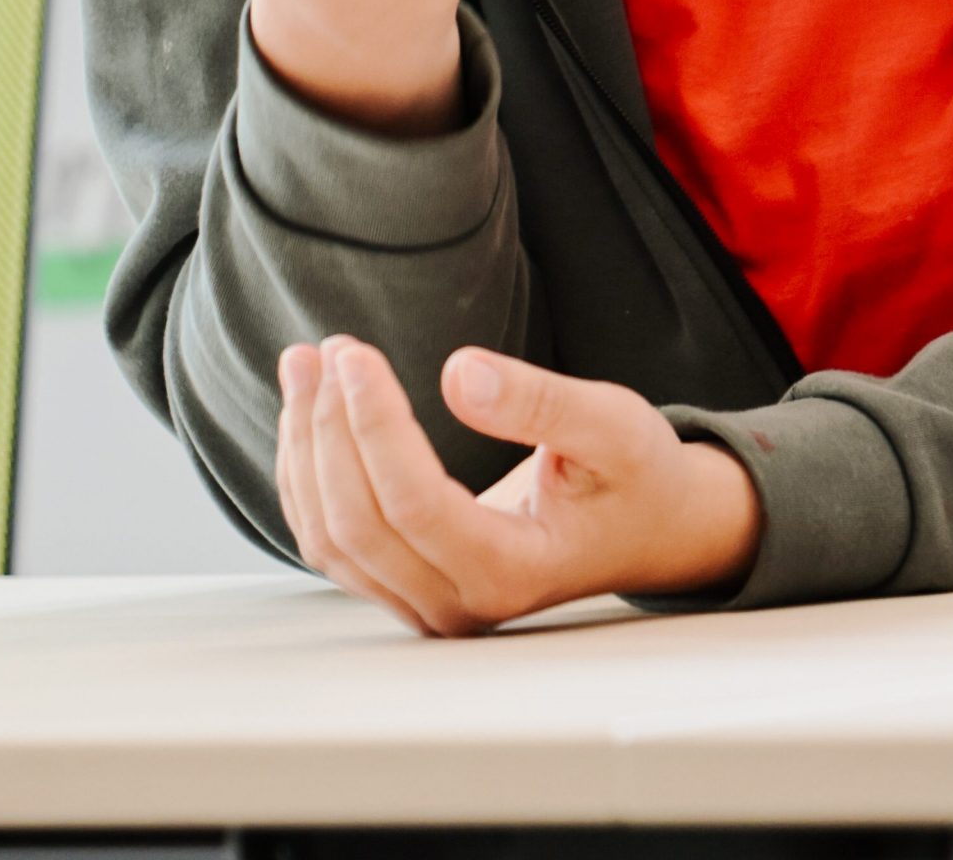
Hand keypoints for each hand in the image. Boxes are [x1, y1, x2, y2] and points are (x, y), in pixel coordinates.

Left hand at [273, 335, 762, 635]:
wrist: (648, 527)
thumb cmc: (634, 475)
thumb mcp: (611, 425)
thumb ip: (538, 402)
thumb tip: (458, 375)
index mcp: (513, 571)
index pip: (413, 503)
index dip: (373, 424)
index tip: (355, 353)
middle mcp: (461, 605)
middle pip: (359, 523)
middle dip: (328, 427)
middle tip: (327, 347)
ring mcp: (428, 605)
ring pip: (332, 537)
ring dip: (305, 446)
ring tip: (304, 364)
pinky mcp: (406, 586)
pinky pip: (332, 541)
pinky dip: (307, 474)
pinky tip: (308, 413)